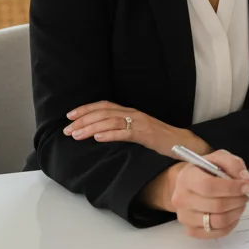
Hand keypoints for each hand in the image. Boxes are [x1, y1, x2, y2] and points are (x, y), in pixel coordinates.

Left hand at [64, 101, 210, 157]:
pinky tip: (98, 138)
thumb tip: (99, 133)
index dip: (85, 109)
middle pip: (104, 113)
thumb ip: (122, 128)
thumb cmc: (159, 139)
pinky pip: (125, 133)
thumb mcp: (137, 130)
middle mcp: (134, 114)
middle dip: (83, 120)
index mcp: (131, 112)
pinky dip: (110, 134)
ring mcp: (140, 123)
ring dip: (91, 128)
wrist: (181, 142)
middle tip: (67, 129)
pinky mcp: (146, 134)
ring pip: (111, 121)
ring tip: (76, 135)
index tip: (69, 116)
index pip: (104, 106)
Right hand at [170, 150, 248, 238]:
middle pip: (216, 205)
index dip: (232, 188)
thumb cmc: (207, 170)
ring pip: (218, 221)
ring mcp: (184, 217)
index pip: (209, 186)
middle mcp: (181, 198)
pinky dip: (231, 223)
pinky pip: (217, 233)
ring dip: (237, 211)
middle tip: (248, 194)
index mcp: (186, 177)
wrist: (191, 184)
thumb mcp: (220, 158)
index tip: (248, 186)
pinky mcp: (191, 230)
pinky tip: (234, 212)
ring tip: (241, 202)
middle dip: (238, 200)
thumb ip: (233, 164)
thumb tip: (244, 178)